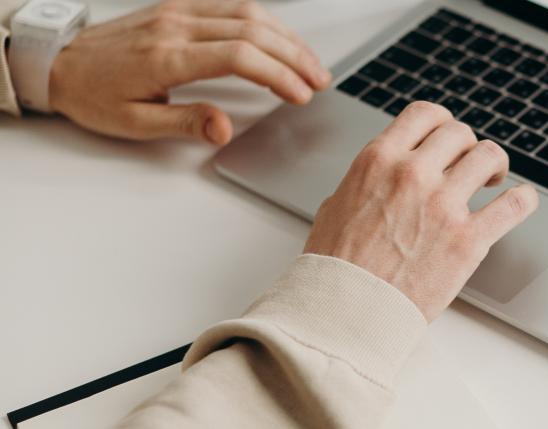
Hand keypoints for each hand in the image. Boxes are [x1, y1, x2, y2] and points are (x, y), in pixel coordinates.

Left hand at [48, 0, 330, 144]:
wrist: (59, 62)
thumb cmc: (94, 94)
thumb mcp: (134, 123)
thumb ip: (185, 123)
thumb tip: (225, 128)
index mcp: (167, 57)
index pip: (239, 56)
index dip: (277, 75)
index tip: (300, 95)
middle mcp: (177, 26)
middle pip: (253, 30)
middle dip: (294, 56)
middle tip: (319, 81)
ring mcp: (179, 11)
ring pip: (248, 12)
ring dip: (287, 37)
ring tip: (310, 63)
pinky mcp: (180, 7)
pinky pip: (232, 6)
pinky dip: (266, 22)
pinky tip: (282, 40)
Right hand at [304, 102, 539, 320]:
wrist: (345, 311)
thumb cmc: (335, 266)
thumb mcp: (337, 204)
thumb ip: (368, 181)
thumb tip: (383, 176)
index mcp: (379, 160)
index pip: (424, 115)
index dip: (442, 123)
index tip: (447, 138)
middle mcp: (413, 175)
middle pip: (460, 133)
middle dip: (466, 147)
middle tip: (468, 165)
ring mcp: (443, 206)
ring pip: (489, 156)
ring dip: (494, 165)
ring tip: (492, 180)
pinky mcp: (468, 241)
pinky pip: (514, 205)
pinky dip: (523, 199)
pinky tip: (521, 200)